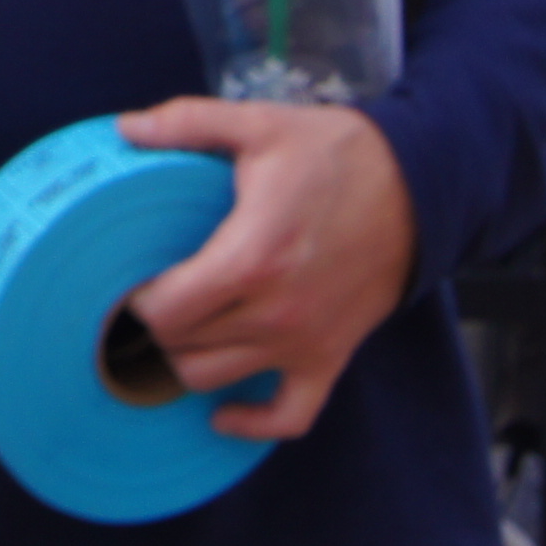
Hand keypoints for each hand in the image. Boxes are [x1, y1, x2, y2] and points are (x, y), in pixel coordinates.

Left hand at [110, 97, 421, 442]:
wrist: (419, 186)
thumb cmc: (338, 155)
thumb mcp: (260, 125)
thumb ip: (187, 122)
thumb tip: (125, 127)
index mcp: (252, 256)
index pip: (166, 311)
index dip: (136, 298)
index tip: (132, 276)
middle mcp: (276, 311)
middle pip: (181, 348)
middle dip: (153, 325)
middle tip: (149, 297)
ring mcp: (304, 342)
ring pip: (214, 380)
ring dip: (186, 359)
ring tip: (177, 328)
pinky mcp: (330, 358)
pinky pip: (288, 417)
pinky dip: (252, 423)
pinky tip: (222, 411)